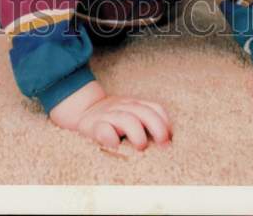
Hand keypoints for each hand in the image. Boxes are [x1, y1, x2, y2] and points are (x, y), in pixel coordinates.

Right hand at [50, 80, 171, 150]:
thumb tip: (169, 143)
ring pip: (127, 119)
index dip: (165, 123)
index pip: (155, 108)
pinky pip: (103, 130)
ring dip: (137, 133)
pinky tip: (116, 146)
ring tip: (141, 146)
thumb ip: (146, 122)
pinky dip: (110, 137)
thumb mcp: (131, 114)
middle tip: (163, 145)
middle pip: (144, 112)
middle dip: (157, 128)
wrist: (82, 109)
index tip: (170, 140)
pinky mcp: (94, 126)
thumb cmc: (114, 119)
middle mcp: (123, 107)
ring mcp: (109, 116)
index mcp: (135, 105)